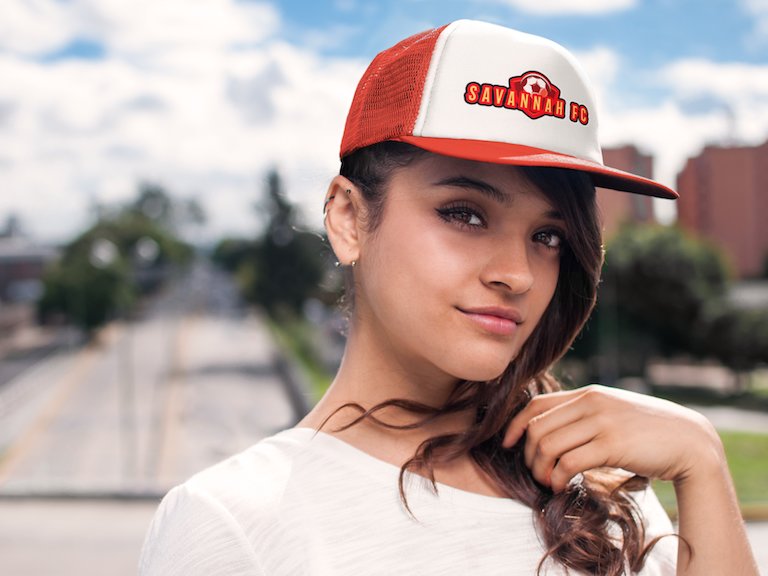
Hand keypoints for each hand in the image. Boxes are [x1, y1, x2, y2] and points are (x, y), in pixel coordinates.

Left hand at [502, 385, 723, 491]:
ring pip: (548, 445)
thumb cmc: (649, 433)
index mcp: (588, 394)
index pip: (536, 404)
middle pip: (538, 427)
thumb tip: (550, 432)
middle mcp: (591, 403)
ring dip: (540, 469)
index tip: (508, 444)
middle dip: (528, 454)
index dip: (515, 425)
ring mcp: (602, 422)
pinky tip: (561, 486)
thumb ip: (585, 416)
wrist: (690, 441)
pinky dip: (557, 477)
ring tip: (547, 482)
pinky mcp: (612, 444)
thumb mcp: (613, 413)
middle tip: (535, 473)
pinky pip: (568, 462)